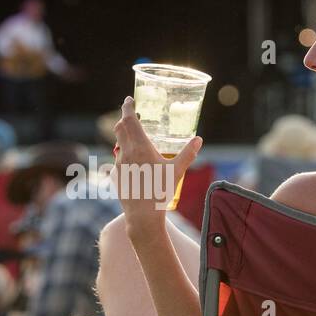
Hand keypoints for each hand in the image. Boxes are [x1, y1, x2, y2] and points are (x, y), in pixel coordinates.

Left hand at [111, 95, 202, 240]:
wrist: (143, 216)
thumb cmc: (160, 192)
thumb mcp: (177, 171)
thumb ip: (188, 153)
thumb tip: (199, 140)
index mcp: (140, 147)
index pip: (130, 120)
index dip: (128, 107)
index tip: (129, 100)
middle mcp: (126, 153)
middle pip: (120, 128)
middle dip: (125, 119)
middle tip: (133, 115)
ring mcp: (119, 165)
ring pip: (118, 144)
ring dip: (124, 137)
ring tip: (135, 139)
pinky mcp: (116, 176)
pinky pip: (117, 161)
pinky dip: (123, 155)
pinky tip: (130, 162)